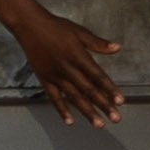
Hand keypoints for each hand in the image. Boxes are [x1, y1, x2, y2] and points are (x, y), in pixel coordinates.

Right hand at [15, 3, 125, 128]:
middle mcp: (67, 68)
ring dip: (87, 111)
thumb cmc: (56, 27)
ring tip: (99, 124)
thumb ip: (98, 43)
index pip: (97, 76)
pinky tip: (70, 121)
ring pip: (73, 97)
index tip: (120, 102)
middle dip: (103, 105)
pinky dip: (61, 109)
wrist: (29, 25)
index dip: (110, 89)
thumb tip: (117, 48)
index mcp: (78, 56)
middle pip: (88, 90)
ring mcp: (55, 75)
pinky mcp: (44, 78)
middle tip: (116, 119)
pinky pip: (53, 97)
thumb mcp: (79, 31)